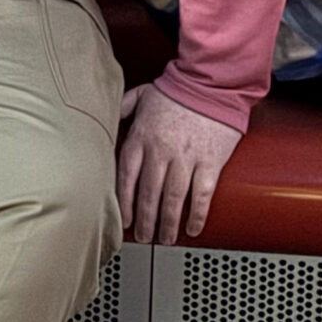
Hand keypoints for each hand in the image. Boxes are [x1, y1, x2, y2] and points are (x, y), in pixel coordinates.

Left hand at [116, 83, 241, 242]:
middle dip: (144, 221)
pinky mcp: (210, 163)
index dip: (124, 202)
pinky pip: (201, 195)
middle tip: (143, 237)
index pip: (126, 177)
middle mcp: (161, 151)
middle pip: (148, 195)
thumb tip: (109, 118)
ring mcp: (186, 159)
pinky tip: (192, 228)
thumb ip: (122, 108)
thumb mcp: (141, 94)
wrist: (211, 81)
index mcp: (141, 137)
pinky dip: (197, 215)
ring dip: (167, 224)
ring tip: (164, 239)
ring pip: (172, 200)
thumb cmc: (177, 88)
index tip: (124, 220)